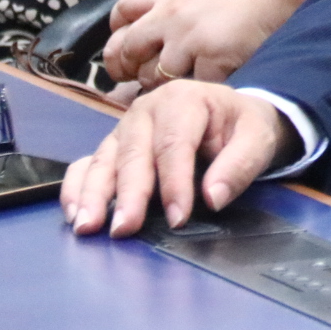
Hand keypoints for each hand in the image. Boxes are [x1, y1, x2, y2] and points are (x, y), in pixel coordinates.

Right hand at [61, 80, 292, 235]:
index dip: (175, 182)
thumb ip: (239, 166)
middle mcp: (147, 110)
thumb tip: (213, 198)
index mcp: (184, 100)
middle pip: (134, 153)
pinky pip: (85, 163)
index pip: (174, 144)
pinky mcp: (112, 146)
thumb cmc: (241, 128)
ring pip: (104, 159)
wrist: (230, 117)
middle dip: (129, 194)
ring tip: (87, 226)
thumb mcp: (256, 139)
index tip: (178, 218)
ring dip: (93, 194)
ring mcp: (124, 128)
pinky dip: (76, 188)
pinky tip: (74, 214)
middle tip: (124, 229)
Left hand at [103, 0, 306, 87]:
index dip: (116, 29)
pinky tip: (202, 89)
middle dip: (126, 65)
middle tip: (133, 77)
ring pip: (154, 74)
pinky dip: (196, 90)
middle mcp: (172, 14)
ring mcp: (191, 38)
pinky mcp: (213, 58)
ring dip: (159, 84)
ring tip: (172, 86)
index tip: (123, 43)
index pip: (123, 9)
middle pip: (129, 46)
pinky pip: (193, 85)